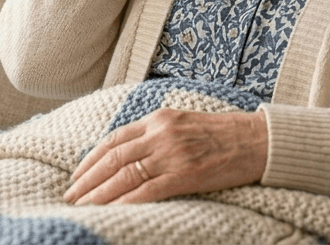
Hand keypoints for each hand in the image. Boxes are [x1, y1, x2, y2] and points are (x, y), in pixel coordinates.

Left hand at [63, 108, 267, 204]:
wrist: (258, 140)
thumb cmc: (223, 134)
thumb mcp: (183, 122)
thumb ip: (156, 133)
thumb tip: (128, 152)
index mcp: (158, 119)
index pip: (114, 139)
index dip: (91, 159)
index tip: (77, 175)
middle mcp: (161, 133)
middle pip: (113, 157)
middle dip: (87, 178)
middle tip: (71, 195)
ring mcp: (172, 154)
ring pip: (124, 175)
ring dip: (99, 193)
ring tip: (83, 206)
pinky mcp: (185, 174)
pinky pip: (147, 191)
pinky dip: (124, 202)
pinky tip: (111, 211)